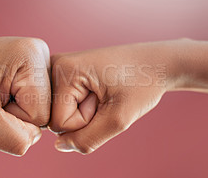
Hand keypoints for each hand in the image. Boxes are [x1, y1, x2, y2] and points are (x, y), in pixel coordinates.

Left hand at [0, 37, 50, 155]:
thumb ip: (16, 140)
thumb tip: (36, 137)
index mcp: (31, 55)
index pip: (40, 114)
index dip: (11, 118)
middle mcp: (38, 51)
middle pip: (43, 110)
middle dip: (13, 114)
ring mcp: (34, 58)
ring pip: (38, 107)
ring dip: (12, 110)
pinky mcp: (28, 66)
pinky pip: (31, 101)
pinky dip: (12, 104)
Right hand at [49, 40, 180, 153]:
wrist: (154, 63)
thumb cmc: (141, 83)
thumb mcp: (118, 119)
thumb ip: (87, 139)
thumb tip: (59, 146)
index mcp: (62, 69)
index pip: (58, 123)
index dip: (85, 122)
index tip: (105, 100)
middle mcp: (53, 66)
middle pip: (55, 119)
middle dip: (82, 118)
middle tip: (105, 96)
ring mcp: (57, 70)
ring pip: (59, 114)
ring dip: (83, 113)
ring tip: (103, 93)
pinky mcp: (63, 75)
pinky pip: (64, 107)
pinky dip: (82, 107)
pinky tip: (96, 92)